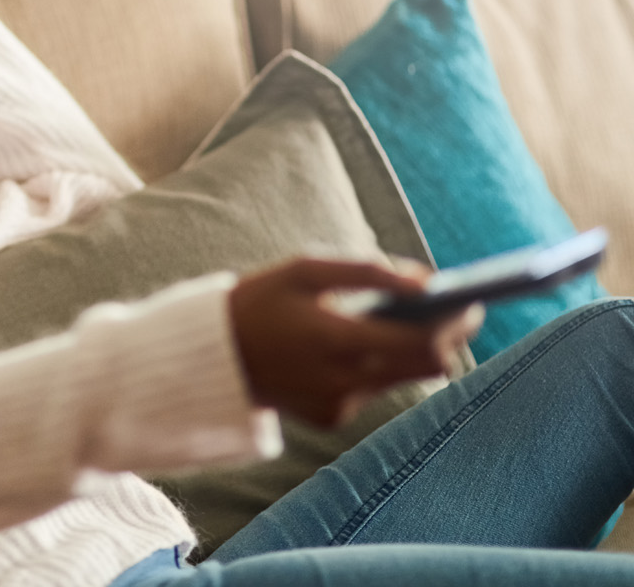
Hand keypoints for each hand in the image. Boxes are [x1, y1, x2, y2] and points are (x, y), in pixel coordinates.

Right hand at [228, 258, 482, 428]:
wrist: (212, 354)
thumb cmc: (262, 300)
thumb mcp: (304, 269)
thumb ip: (367, 269)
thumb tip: (428, 278)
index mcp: (334, 340)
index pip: (421, 341)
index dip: (455, 322)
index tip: (474, 301)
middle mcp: (341, 381)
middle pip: (426, 366)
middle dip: (448, 337)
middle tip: (460, 310)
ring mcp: (337, 405)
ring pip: (404, 378)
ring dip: (415, 350)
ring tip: (418, 320)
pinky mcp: (330, 418)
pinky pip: (373, 390)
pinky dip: (377, 365)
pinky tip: (361, 345)